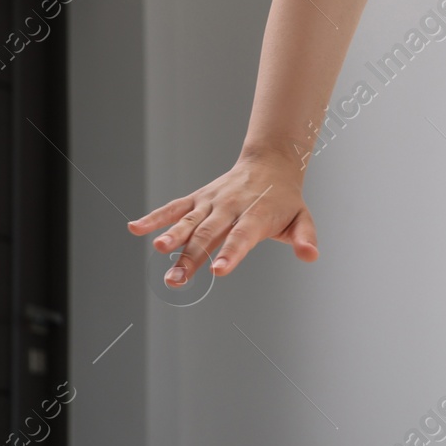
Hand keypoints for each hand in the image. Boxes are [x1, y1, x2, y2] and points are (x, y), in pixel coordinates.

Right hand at [128, 144, 318, 286]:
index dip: (231, 253)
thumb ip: (306, 238)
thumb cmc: (286, 200)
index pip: (242, 237)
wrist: (269, 165)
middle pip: (209, 235)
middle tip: (177, 280)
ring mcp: (211, 202)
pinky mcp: (198, 199)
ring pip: (189, 222)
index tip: (218, 271)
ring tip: (158, 252)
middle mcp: (230, 208)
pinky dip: (155, 217)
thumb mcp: (303, 219)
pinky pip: (174, 207)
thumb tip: (310, 255)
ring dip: (172, 238)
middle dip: (192, 257)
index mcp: (256, 216)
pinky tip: (135, 228)